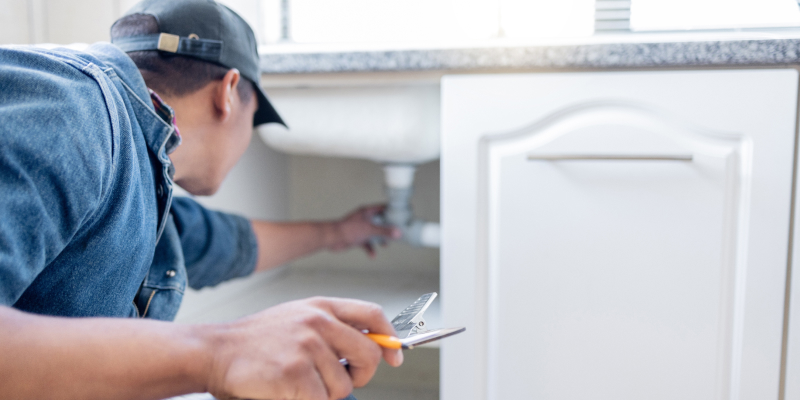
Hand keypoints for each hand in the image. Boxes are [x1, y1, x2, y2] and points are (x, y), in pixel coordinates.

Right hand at [204, 297, 402, 399]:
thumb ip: (333, 327)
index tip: (395, 357)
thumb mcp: (298, 319)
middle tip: (345, 382)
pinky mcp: (295, 373)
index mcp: (321, 306)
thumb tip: (375, 348)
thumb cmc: (258, 341)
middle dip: (363, 375)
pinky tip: (288, 390)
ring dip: (326, 393)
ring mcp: (306, 346)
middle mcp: (317, 322)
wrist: (216, 351)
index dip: (390, 339)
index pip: (373, 315)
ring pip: (344, 385)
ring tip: (299, 382)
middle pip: (369, 354)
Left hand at [329, 204, 400, 256]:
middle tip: (396, 233)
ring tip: (386, 245)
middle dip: (387, 229)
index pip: (383, 208)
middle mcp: (364, 218)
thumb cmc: (348, 229)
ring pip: (374, 233)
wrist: (332, 238)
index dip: (392, 211)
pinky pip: (366, 243)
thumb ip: (384, 231)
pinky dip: (370, 249)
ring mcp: (360, 228)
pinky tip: (372, 255)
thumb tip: (398, 233)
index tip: (401, 216)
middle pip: (380, 222)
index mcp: (367, 212)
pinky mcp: (356, 237)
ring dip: (379, 240)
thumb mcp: (369, 230)